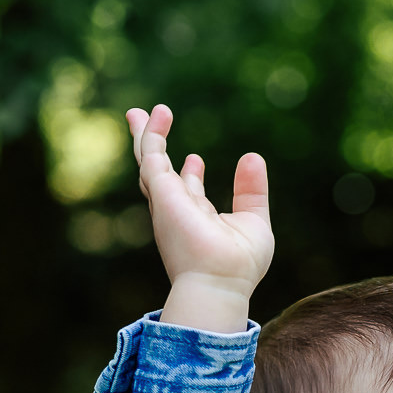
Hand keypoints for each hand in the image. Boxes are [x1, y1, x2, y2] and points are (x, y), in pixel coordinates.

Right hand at [126, 104, 272, 333]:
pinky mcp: (161, 191)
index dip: (190, 175)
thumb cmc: (239, 265)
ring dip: (145, 134)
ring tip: (138, 111)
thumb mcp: (254, 221)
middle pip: (160, 173)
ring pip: (148, 160)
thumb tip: (252, 157)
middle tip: (147, 122)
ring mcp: (166, 201)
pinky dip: (152, 133)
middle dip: (153, 149)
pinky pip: (152, 154)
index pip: (189, 192)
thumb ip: (251, 191)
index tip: (195, 160)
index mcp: (198, 219)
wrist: (220, 281)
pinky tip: (160, 114)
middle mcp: (178, 210)